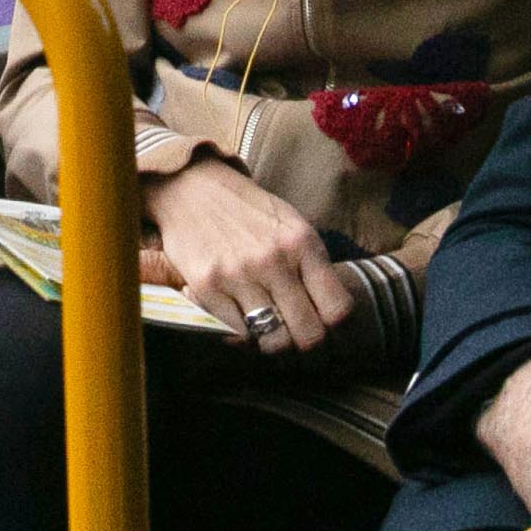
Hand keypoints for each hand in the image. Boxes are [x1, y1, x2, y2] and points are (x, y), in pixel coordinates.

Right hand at [140, 157, 348, 356]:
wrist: (192, 189)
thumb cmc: (248, 212)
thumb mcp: (291, 225)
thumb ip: (311, 265)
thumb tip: (331, 315)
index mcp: (302, 243)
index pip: (338, 309)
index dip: (335, 325)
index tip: (324, 323)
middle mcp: (273, 260)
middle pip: (309, 335)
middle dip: (305, 342)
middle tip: (296, 334)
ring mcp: (238, 275)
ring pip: (273, 342)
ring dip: (272, 342)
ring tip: (268, 329)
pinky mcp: (206, 287)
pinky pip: (236, 333)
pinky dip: (240, 333)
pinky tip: (239, 317)